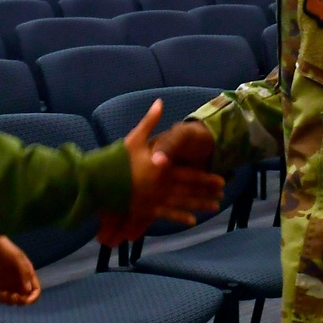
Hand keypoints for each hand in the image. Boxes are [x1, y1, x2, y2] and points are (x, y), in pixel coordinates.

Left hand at [0, 235, 40, 304]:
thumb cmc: (5, 250)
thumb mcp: (17, 260)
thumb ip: (24, 274)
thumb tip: (28, 291)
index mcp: (29, 274)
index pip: (36, 291)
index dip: (32, 298)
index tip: (24, 300)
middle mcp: (21, 280)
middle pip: (26, 297)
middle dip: (20, 301)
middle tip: (12, 296)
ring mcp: (10, 283)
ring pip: (14, 300)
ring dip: (10, 301)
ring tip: (2, 294)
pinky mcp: (0, 285)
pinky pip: (4, 298)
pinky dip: (2, 300)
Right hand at [96, 101, 223, 246]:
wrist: (100, 181)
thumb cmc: (117, 159)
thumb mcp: (135, 138)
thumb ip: (150, 121)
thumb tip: (160, 102)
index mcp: (162, 168)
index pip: (190, 175)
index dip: (207, 179)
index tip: (221, 181)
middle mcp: (163, 185)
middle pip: (190, 191)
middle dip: (207, 193)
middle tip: (222, 195)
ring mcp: (155, 199)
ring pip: (182, 203)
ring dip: (199, 205)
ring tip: (214, 207)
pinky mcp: (146, 210)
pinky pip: (166, 214)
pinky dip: (179, 217)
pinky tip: (191, 221)